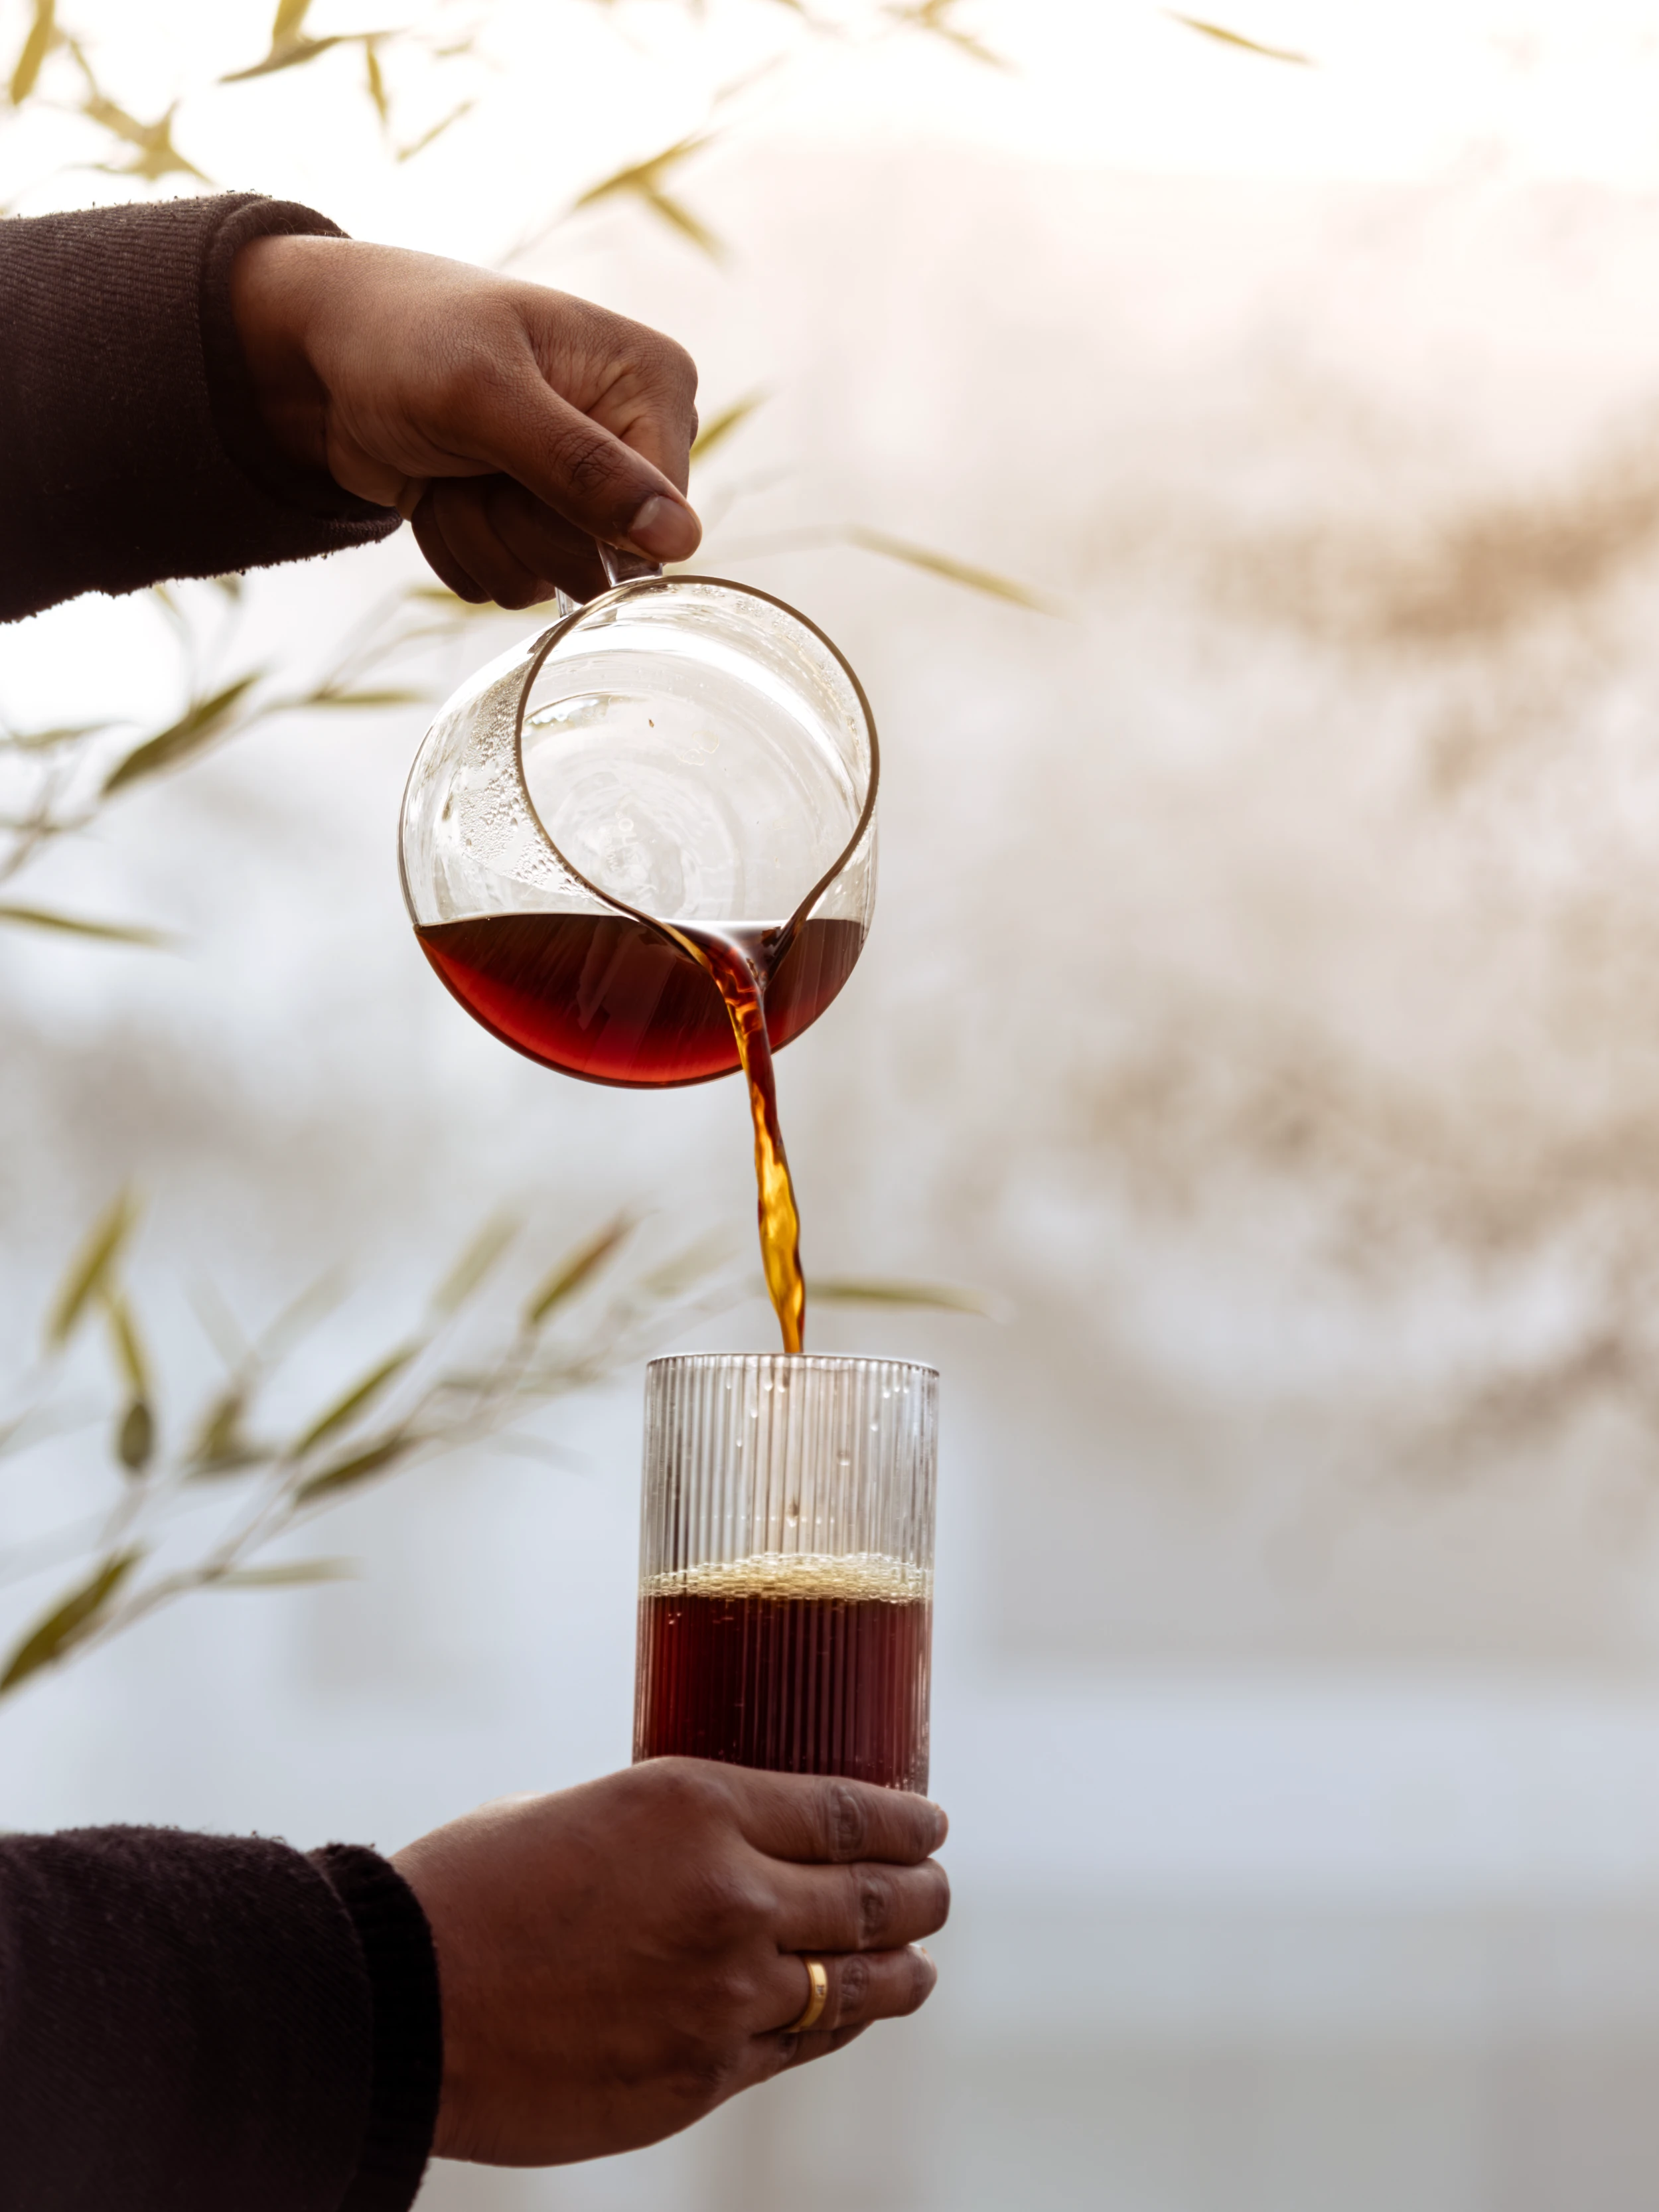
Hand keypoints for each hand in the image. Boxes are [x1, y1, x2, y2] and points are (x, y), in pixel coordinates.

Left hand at [229, 234, 701, 606]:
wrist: (318, 352)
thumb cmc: (402, 339)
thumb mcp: (487, 396)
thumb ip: (584, 469)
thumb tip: (679, 542)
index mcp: (654, 384)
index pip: (660, 518)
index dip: (579, 519)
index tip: (517, 468)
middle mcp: (631, 439)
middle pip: (606, 560)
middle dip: (519, 526)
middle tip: (474, 461)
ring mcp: (581, 487)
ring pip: (550, 581)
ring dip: (480, 536)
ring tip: (450, 467)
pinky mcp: (532, 522)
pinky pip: (511, 585)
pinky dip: (460, 547)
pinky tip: (439, 489)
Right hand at [391, 1758, 948, 2166]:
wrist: (401, 2001)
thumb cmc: (472, 1886)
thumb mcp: (586, 1811)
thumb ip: (670, 1832)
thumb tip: (720, 1849)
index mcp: (696, 1804)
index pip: (847, 1810)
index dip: (904, 1819)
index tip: (930, 1821)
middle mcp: (730, 1895)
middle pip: (871, 1897)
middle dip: (920, 1892)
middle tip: (937, 1887)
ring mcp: (723, 1996)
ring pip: (853, 1982)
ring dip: (901, 1968)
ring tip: (920, 1961)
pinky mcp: (702, 2077)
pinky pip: (799, 2048)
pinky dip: (835, 2025)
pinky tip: (848, 2014)